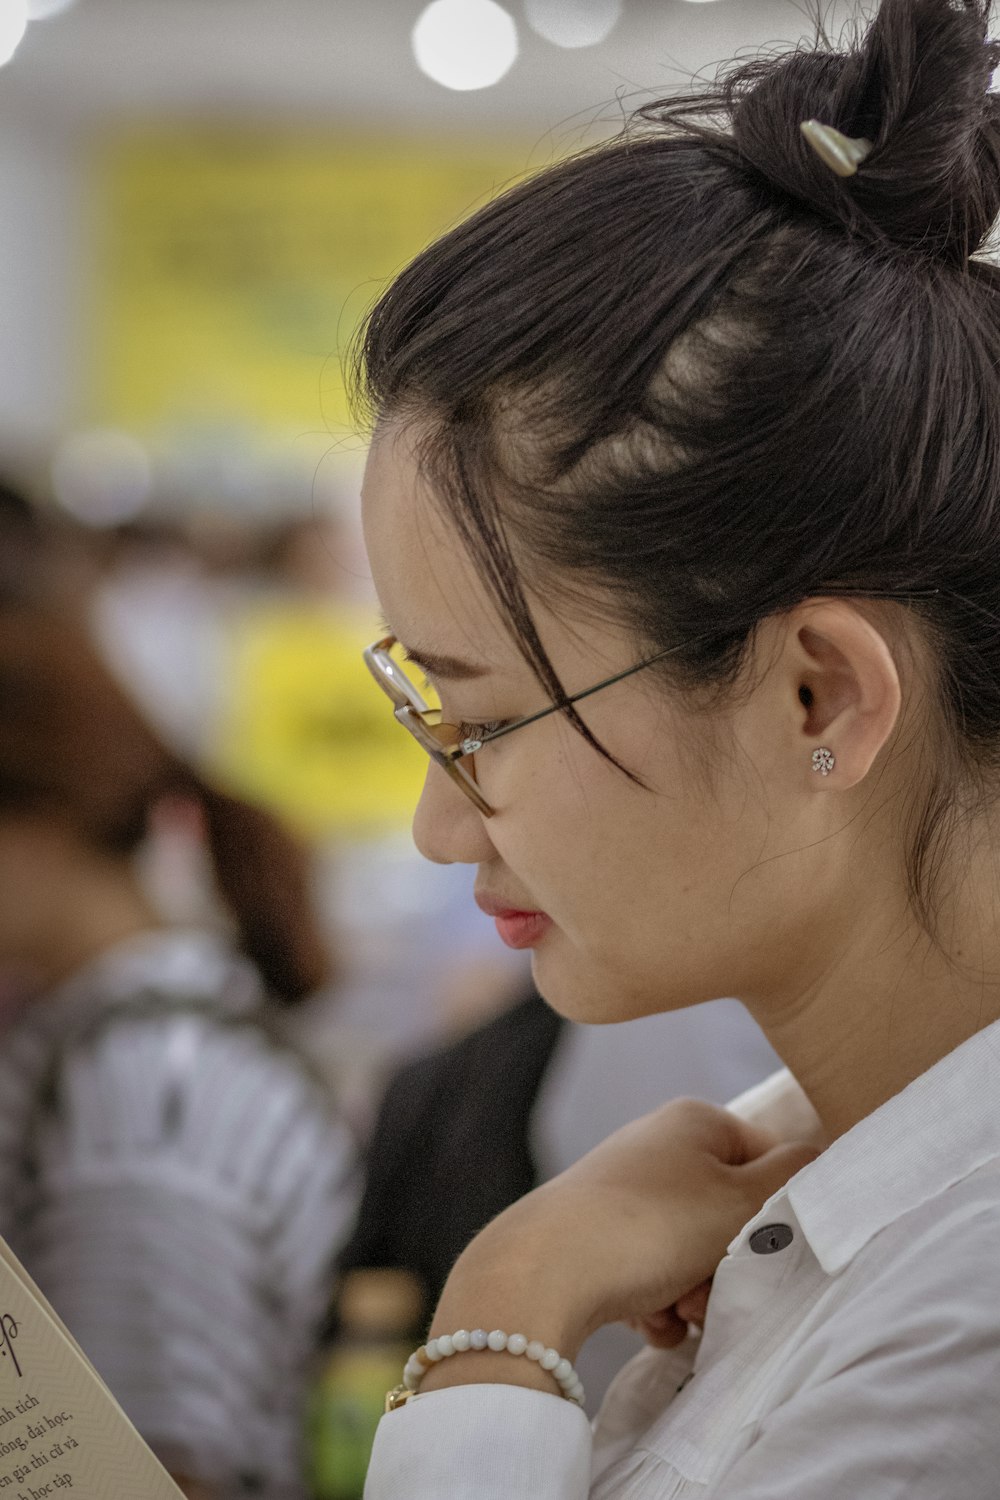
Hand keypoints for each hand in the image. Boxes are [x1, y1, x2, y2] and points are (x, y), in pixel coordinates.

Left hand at [422, 1097, 816, 1394]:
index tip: (765, 1249)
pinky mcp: (596, 1236)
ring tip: (675, 1310)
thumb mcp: (742, 1201)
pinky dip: (658, 1303)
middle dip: (729, 1266)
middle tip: (710, 1292)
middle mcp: (658, 1146)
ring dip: (696, 1292)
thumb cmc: (651, 1227)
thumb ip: (794, 1178)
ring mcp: (624, 1192)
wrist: (542, 1273)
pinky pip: (651, 1274)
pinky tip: (646, 1318)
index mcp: (696, 1120)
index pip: (772, 1161)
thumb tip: (818, 1155)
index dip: (777, 1213)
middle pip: (729, 1215)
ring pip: (692, 1252)